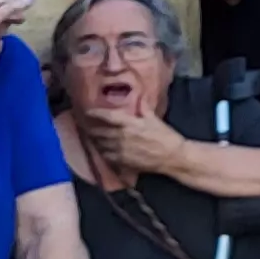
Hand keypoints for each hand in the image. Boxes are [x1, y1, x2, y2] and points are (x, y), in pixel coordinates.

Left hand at [73, 105, 187, 176]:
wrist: (172, 157)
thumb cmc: (165, 136)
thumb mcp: (155, 119)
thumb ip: (144, 108)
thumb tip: (140, 97)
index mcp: (130, 123)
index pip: (108, 116)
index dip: (96, 113)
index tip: (88, 111)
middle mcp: (121, 136)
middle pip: (100, 132)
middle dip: (92, 129)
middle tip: (87, 126)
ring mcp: (120, 150)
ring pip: (101, 144)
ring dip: (96, 141)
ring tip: (93, 138)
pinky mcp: (122, 162)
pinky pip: (106, 156)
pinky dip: (103, 152)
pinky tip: (103, 150)